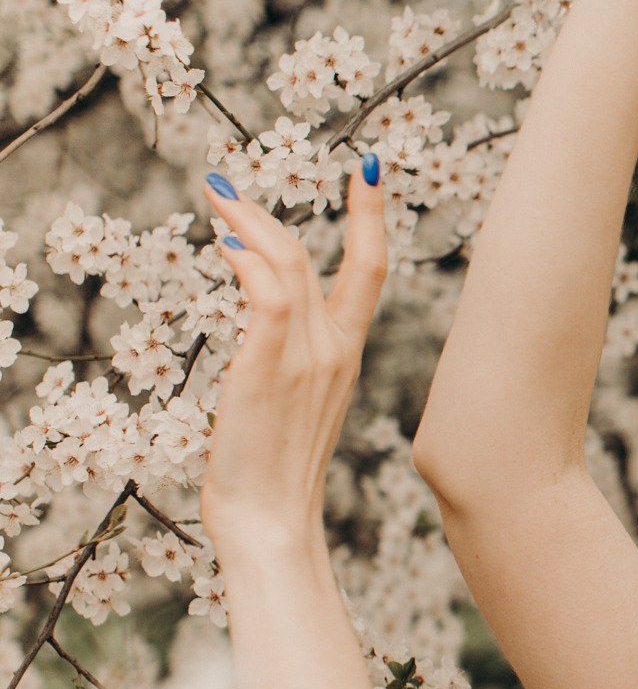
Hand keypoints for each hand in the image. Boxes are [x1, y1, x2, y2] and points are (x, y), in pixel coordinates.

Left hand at [199, 158, 387, 553]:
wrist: (273, 519)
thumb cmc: (276, 471)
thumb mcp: (291, 402)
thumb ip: (285, 354)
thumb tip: (265, 310)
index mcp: (347, 353)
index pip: (372, 269)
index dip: (371, 216)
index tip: (368, 169)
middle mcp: (335, 348)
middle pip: (323, 256)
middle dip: (279, 210)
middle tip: (226, 185)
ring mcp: (305, 358)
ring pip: (290, 265)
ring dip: (251, 224)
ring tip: (215, 202)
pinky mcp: (267, 368)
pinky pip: (268, 299)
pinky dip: (250, 263)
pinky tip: (226, 245)